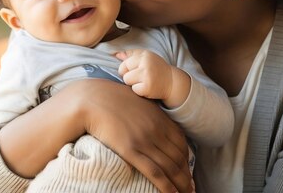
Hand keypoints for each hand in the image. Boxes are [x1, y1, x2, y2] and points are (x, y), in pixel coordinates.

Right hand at [66, 79, 193, 192]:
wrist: (93, 99)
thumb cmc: (112, 98)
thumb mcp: (138, 102)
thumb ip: (150, 114)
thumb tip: (155, 123)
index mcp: (160, 118)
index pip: (182, 144)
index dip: (187, 161)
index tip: (187, 172)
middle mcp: (157, 130)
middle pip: (179, 158)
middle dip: (187, 177)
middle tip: (190, 189)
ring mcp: (145, 141)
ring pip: (170, 168)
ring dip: (181, 185)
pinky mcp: (131, 151)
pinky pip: (154, 172)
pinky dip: (166, 186)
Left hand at [116, 49, 172, 98]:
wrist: (172, 82)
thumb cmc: (156, 68)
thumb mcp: (146, 57)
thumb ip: (131, 54)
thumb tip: (116, 54)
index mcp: (144, 55)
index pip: (124, 63)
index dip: (127, 69)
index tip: (135, 70)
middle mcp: (146, 64)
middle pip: (124, 73)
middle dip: (129, 76)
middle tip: (140, 77)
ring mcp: (147, 76)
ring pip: (127, 81)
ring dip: (133, 83)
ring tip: (143, 81)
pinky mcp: (147, 87)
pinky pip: (134, 90)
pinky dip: (139, 91)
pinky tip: (147, 87)